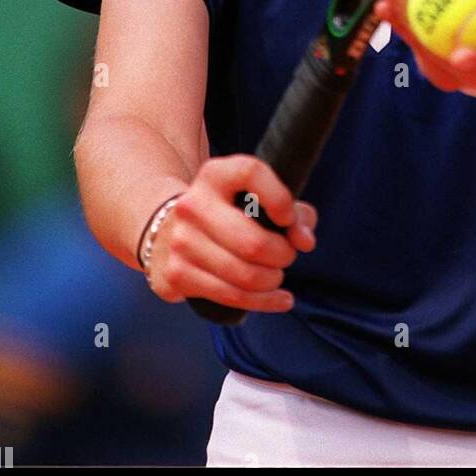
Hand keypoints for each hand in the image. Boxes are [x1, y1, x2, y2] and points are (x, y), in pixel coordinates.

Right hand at [146, 155, 316, 312]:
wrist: (170, 229)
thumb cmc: (231, 213)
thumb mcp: (261, 200)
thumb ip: (295, 213)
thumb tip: (304, 241)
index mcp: (215, 175)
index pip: (250, 173)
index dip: (278, 198)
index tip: (288, 217)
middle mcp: (192, 204)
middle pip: (253, 242)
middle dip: (282, 255)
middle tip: (287, 255)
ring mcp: (181, 241)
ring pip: (244, 275)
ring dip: (272, 280)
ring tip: (277, 275)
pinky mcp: (177, 274)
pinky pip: (230, 296)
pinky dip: (263, 302)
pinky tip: (280, 299)